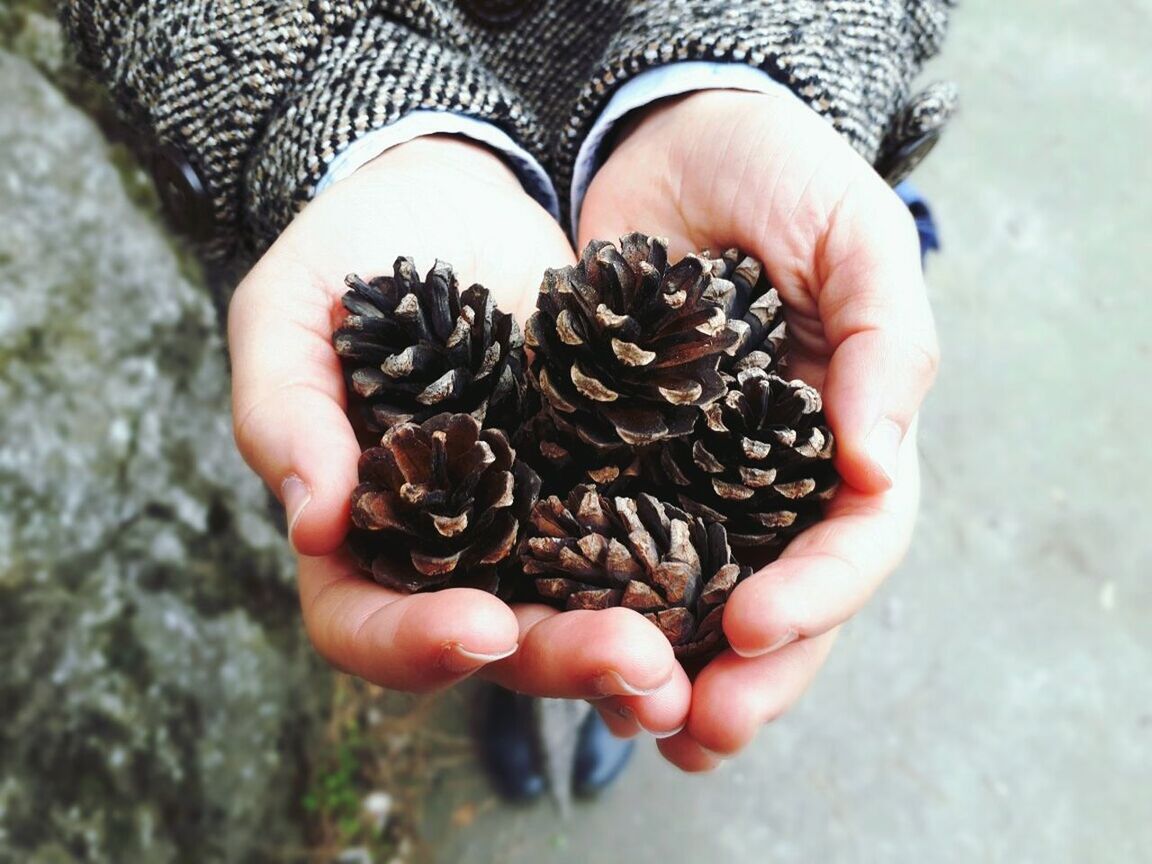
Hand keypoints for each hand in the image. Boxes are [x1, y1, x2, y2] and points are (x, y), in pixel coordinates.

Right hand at [228, 136, 687, 715]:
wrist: (454, 193)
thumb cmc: (352, 251)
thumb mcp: (290, 312)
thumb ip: (282, 411)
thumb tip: (311, 521)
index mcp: (363, 530)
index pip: (364, 622)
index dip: (411, 645)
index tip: (478, 626)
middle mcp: (455, 548)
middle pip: (497, 639)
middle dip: (562, 658)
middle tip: (637, 661)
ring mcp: (539, 518)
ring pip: (584, 607)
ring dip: (638, 644)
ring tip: (695, 654)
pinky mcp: (610, 476)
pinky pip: (648, 534)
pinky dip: (685, 567)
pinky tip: (739, 574)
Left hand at [578, 90, 938, 767]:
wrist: (667, 137)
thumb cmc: (776, 173)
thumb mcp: (852, 235)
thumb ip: (881, 340)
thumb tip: (876, 461)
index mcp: (843, 433)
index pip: (852, 537)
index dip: (817, 593)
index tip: (755, 627)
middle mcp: (771, 473)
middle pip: (781, 597)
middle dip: (751, 673)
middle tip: (702, 729)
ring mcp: (692, 473)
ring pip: (697, 594)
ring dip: (675, 666)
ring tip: (640, 724)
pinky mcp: (612, 458)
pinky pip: (610, 542)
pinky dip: (599, 600)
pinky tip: (566, 646)